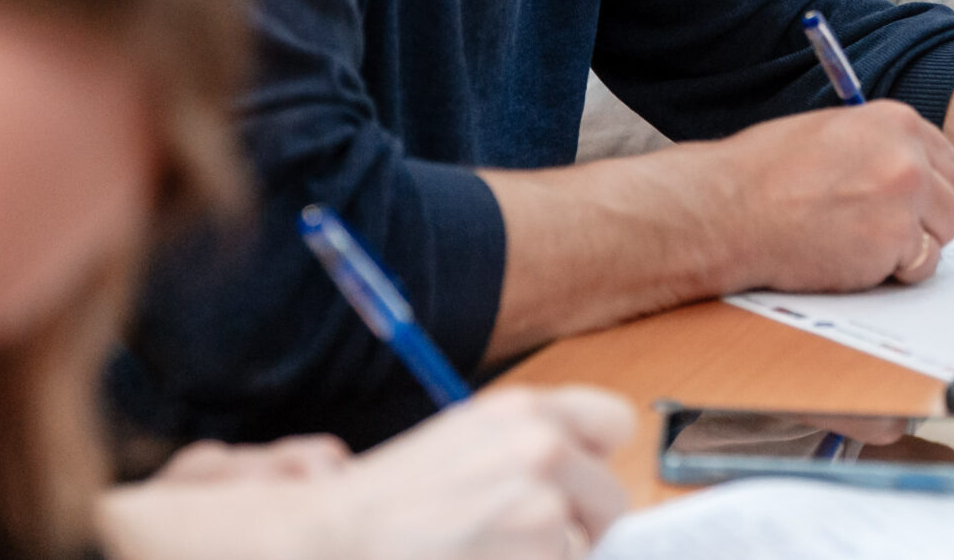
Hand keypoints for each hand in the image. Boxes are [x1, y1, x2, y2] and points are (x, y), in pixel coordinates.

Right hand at [98, 387, 634, 559]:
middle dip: (578, 530)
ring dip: (544, 559)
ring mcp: (542, 505)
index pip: (615, 423)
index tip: (577, 488)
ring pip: (583, 551)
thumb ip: (532, 448)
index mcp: (525, 408)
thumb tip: (585, 484)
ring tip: (486, 553)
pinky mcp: (539, 553)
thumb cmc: (392, 500)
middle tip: (518, 540)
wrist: (338, 537)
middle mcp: (542, 446)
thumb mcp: (467, 442)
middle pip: (610, 502)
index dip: (597, 461)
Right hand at [697, 100, 953, 291]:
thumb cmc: (763, 174)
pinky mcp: (892, 244)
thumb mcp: (830, 133)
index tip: (924, 206)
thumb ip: (877, 146)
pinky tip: (855, 260)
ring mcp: (904, 201)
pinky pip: (919, 267)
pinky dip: (894, 273)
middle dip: (930, 222)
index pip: (947, 159)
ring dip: (911, 249)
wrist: (729, 210)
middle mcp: (907, 156)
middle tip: (895, 235)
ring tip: (864, 246)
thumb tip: (907, 169)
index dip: (936, 189)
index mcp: (893, 121)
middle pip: (952, 200)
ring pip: (941, 237)